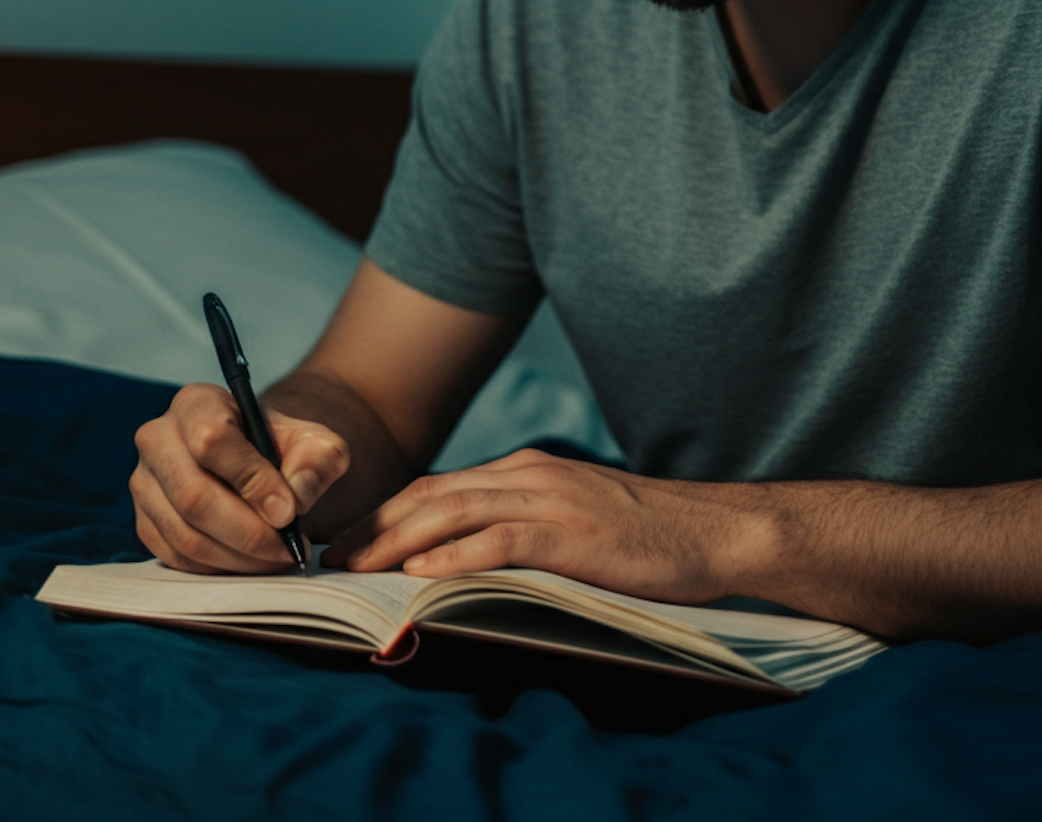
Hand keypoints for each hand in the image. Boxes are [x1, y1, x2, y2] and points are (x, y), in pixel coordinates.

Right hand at [131, 382, 349, 573]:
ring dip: (236, 556)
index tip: (288, 512)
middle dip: (247, 531)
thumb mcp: (314, 442)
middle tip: (288, 548)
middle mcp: (158, 439)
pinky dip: (217, 568)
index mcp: (196, 403)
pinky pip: (175, 556)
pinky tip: (251, 563)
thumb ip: (317, 461)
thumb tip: (296, 499)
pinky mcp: (145, 521)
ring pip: (183, 533)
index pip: (212, 441)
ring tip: (278, 557)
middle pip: (192, 495)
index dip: (251, 481)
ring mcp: (145, 483)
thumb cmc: (285, 447)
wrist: (259, 461)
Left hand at [318, 448, 760, 604]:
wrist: (709, 530)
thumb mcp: (573, 520)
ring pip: (454, 510)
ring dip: (397, 538)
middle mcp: (529, 475)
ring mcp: (549, 498)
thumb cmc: (644, 536)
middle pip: (434, 493)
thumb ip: (523, 527)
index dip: (388, 511)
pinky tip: (422, 570)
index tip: (348, 538)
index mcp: (527, 471)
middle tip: (331, 555)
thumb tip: (465, 559)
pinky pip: (500, 540)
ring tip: (356, 565)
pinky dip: (456, 553)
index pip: (440, 486)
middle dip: (376, 524)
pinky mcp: (569, 531)